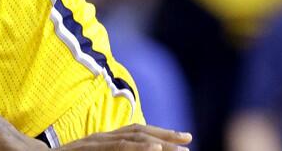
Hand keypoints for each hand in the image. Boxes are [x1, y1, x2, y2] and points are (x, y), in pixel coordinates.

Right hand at [58, 124, 191, 150]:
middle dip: (164, 135)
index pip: (133, 132)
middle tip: (188, 140)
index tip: (181, 138)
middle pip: (136, 132)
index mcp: (100, 140)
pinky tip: (154, 148)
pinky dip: (137, 147)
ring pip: (129, 139)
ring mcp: (93, 144)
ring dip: (156, 142)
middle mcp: (98, 138)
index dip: (158, 132)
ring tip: (176, 147)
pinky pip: (117, 148)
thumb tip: (128, 149)